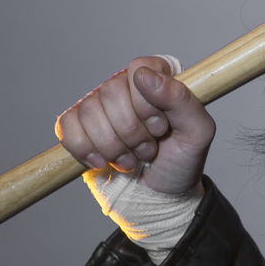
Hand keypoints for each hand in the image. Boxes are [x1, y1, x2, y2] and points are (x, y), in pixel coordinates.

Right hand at [56, 56, 214, 194]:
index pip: (139, 68)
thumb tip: (145, 75)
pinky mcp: (79, 127)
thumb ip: (181, 99)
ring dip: (113, 146)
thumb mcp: (198, 132)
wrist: (159, 197)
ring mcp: (101, 106)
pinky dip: (85, 149)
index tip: (160, 128)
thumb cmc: (181, 161)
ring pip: (88, 110)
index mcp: (159, 78)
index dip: (146, 102)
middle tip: (148, 149)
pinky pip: (67, 125)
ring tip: (132, 159)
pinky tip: (104, 162)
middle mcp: (127, 86)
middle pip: (110, 91)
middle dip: (131, 131)